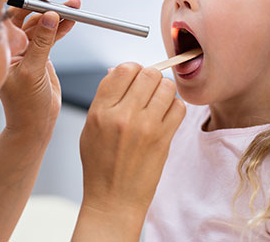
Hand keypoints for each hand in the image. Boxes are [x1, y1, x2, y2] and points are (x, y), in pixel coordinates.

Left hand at [0, 0, 80, 135]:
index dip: (27, 1)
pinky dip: (61, 28)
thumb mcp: (34, 71)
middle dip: (44, 5)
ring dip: (57, 16)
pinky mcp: (39, 55)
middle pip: (27, 16)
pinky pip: (50, 36)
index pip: (11, 15)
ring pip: (41, 25)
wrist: (35, 124)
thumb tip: (49, 16)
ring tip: (75, 7)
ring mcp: (25, 50)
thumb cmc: (25, 105)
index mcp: (1, 48)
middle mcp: (11, 46)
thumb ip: (42, 43)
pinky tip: (72, 22)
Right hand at [75, 63, 184, 237]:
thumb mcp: (90, 128)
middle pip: (148, 73)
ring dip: (165, 91)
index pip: (123, 69)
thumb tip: (119, 71)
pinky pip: (179, 107)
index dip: (132, 70)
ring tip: (158, 103)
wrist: (113, 200)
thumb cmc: (100, 165)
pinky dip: (175, 108)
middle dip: (151, 78)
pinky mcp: (163, 139)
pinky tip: (165, 117)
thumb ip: (105, 98)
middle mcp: (122, 115)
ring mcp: (145, 127)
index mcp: (100, 110)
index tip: (134, 80)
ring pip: (167, 87)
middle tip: (148, 91)